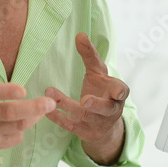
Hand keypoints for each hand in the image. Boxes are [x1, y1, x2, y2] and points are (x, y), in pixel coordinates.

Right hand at [0, 35, 54, 161]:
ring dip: (33, 117)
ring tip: (46, 108)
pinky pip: (14, 139)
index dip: (5, 92)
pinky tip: (24, 121)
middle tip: (49, 103)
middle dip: (32, 109)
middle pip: (8, 113)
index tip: (22, 90)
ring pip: (16, 127)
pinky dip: (22, 130)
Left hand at [45, 33, 128, 154]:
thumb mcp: (98, 73)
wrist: (104, 124)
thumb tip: (80, 34)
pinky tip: (45, 109)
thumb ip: (90, 56)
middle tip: (85, 100)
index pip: (121, 91)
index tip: (118, 91)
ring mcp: (97, 123)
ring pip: (83, 116)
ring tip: (50, 92)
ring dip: (67, 104)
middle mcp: (110, 110)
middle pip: (105, 108)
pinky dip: (57, 117)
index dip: (120, 91)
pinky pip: (70, 125)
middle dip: (96, 105)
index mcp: (117, 94)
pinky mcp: (84, 132)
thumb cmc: (102, 91)